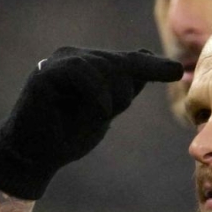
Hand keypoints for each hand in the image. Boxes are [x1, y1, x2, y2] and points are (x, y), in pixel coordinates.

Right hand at [0, 47, 183, 199]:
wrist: (35, 156)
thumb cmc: (68, 135)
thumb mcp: (105, 111)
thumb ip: (123, 88)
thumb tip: (147, 55)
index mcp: (89, 66)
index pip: (127, 61)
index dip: (151, 67)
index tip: (177, 71)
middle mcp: (74, 57)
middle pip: (120, 64)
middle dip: (123, 92)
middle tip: (106, 113)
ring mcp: (59, 61)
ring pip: (104, 67)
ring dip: (110, 96)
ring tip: (98, 115)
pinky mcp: (46, 72)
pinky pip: (82, 72)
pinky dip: (96, 94)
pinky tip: (97, 110)